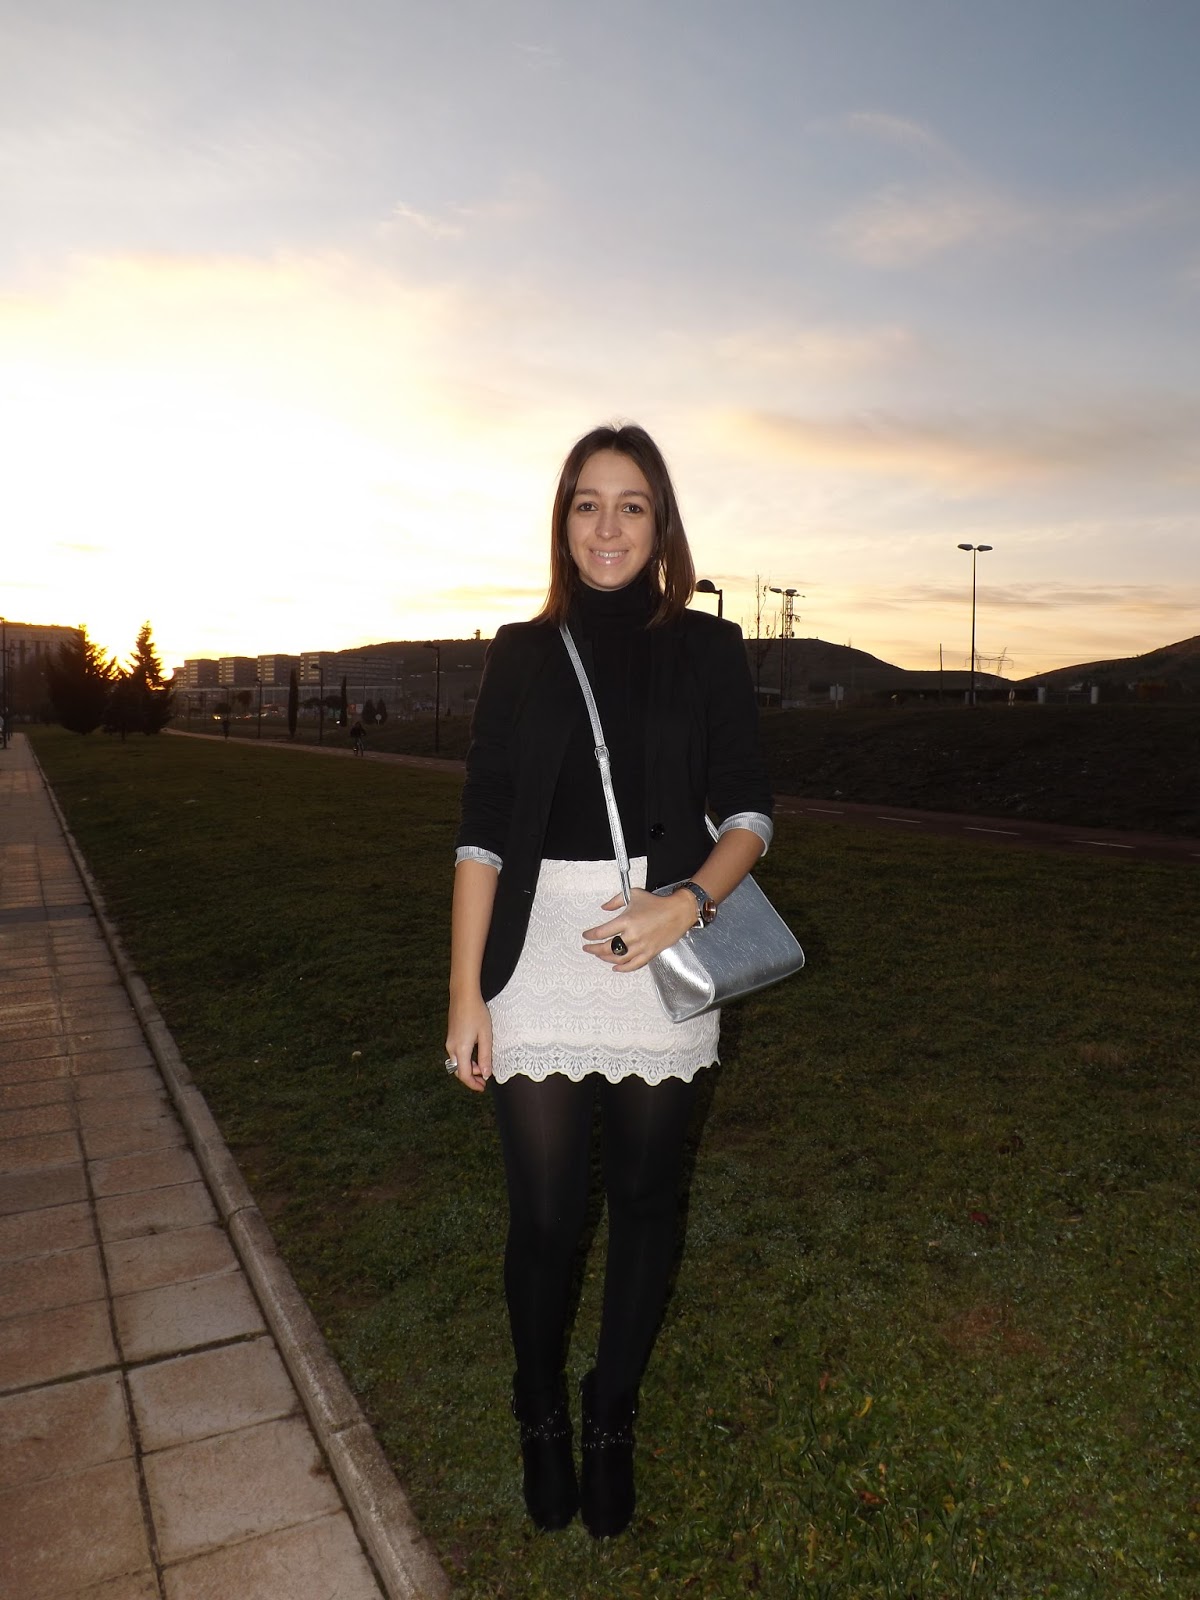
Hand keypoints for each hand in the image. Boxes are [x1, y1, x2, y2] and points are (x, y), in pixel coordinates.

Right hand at [445, 990, 492, 1092]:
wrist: (463, 995)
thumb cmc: (477, 1013)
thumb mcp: (486, 1036)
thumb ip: (485, 1056)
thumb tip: (485, 1074)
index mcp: (461, 1049)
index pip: (464, 1075)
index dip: (473, 1084)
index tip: (483, 1087)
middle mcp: (452, 1048)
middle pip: (458, 1071)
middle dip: (471, 1078)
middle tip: (484, 1081)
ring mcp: (449, 1042)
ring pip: (457, 1063)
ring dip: (469, 1068)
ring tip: (482, 1067)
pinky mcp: (450, 1037)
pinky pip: (456, 1055)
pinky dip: (465, 1060)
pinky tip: (475, 1055)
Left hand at [582, 887, 696, 971]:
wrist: (678, 911)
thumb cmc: (656, 902)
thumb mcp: (633, 894)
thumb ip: (615, 901)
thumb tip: (603, 907)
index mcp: (626, 921)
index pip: (602, 932)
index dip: (591, 936)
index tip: (586, 936)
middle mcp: (632, 935)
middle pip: (607, 948)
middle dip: (593, 949)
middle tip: (587, 948)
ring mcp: (641, 946)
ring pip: (618, 959)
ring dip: (605, 958)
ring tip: (599, 955)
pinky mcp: (650, 953)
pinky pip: (633, 965)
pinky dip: (622, 969)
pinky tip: (615, 968)